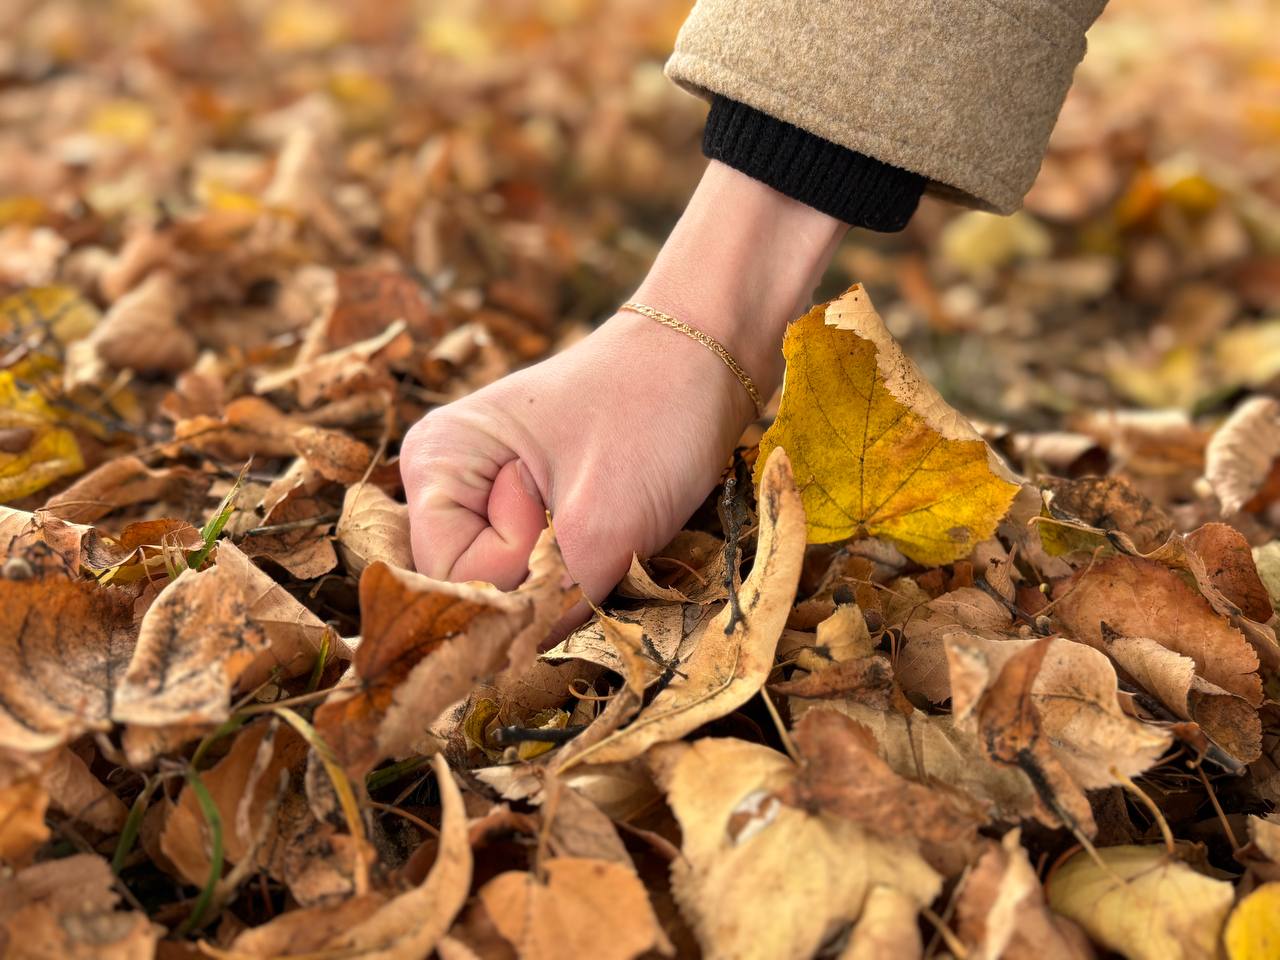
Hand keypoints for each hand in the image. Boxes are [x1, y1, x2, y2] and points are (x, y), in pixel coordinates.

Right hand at [400, 161, 846, 600]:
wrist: (704, 357)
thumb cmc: (655, 418)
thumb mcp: (605, 523)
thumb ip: (548, 604)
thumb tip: (497, 674)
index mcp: (434, 461)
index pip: (448, 578)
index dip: (514, 576)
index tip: (567, 518)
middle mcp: (440, 479)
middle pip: (469, 587)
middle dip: (536, 582)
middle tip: (590, 522)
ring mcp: (478, 492)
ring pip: (505, 586)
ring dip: (560, 576)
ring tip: (600, 515)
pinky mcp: (517, 504)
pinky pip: (530, 569)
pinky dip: (572, 565)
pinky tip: (602, 521)